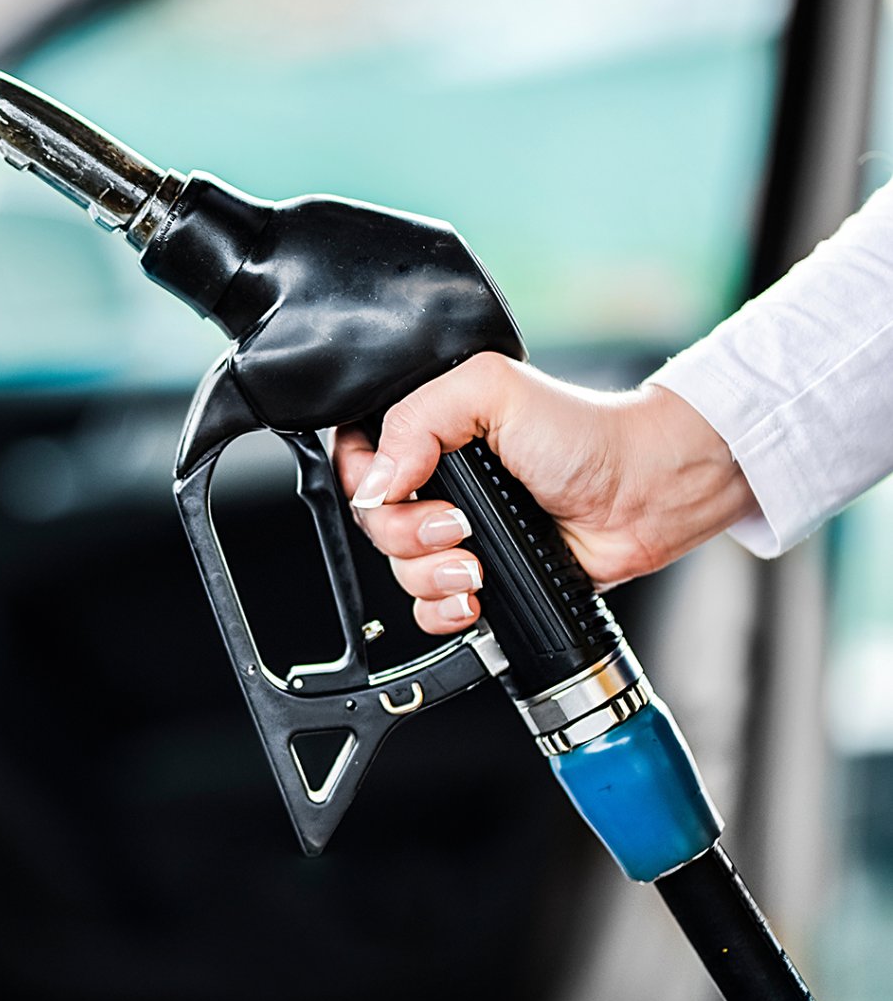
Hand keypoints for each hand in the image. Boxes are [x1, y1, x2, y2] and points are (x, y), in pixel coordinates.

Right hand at [332, 353, 759, 633]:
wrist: (645, 494)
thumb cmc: (585, 434)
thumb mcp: (492, 390)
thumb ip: (419, 416)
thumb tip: (376, 482)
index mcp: (427, 431)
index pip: (355, 459)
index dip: (364, 482)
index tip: (399, 488)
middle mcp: (434, 481)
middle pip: (372, 523)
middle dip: (407, 534)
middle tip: (454, 526)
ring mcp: (455, 532)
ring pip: (397, 570)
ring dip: (430, 574)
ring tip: (476, 563)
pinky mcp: (479, 576)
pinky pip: (428, 609)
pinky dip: (443, 610)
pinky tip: (474, 597)